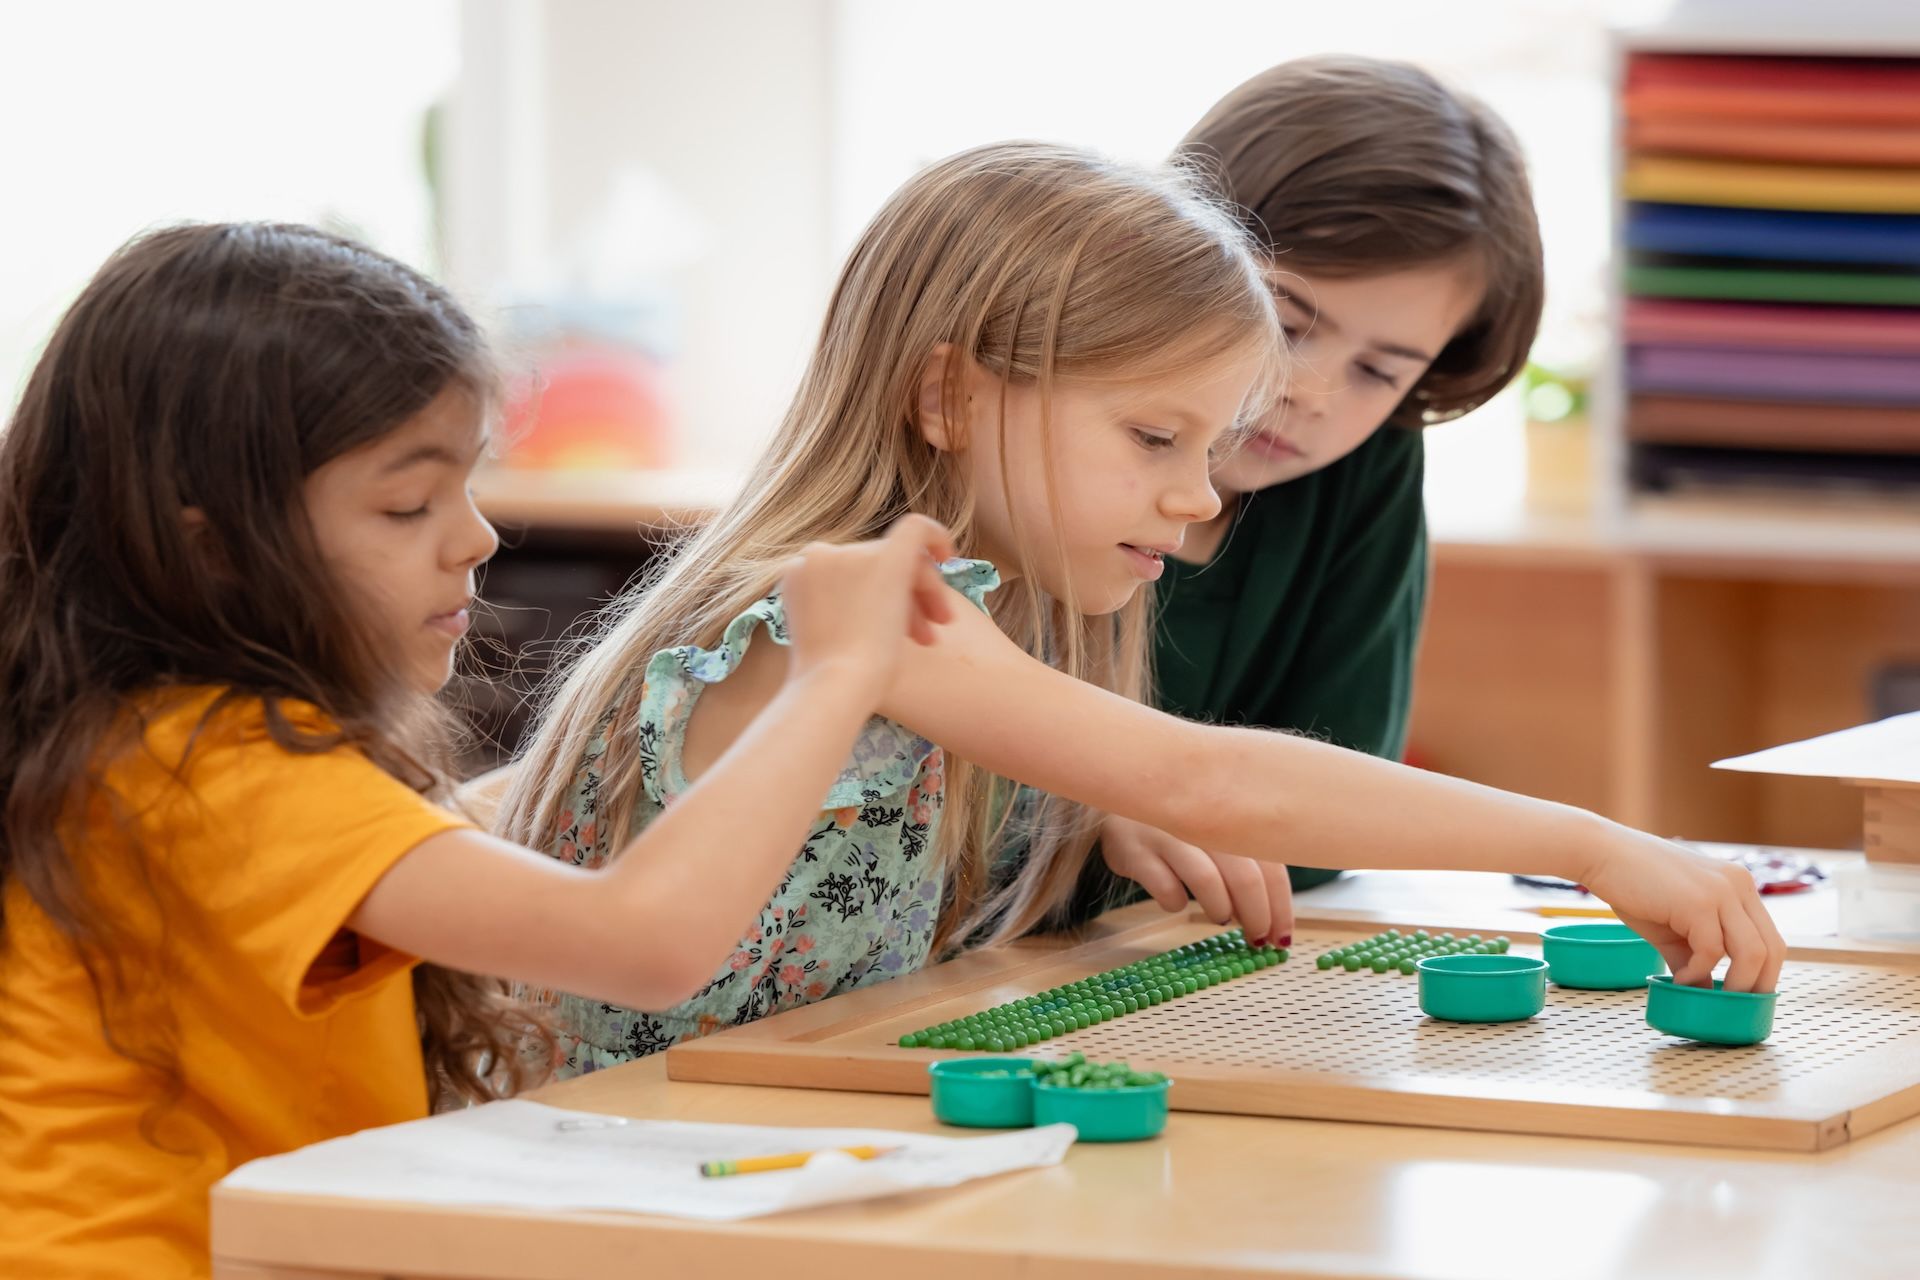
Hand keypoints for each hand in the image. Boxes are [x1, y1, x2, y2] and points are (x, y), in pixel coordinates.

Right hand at [780, 515, 958, 703]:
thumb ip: (837, 612)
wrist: (835, 685)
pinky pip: (916, 529)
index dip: (873, 595)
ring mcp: (851, 552)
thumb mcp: (823, 638)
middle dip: (903, 598)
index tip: (891, 622)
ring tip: (933, 636)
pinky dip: (936, 537)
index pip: (848, 573)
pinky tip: (950, 555)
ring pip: (897, 558)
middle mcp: (819, 554)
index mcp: (798, 572)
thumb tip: (866, 611)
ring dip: (919, 593)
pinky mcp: (886, 556)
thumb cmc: (829, 682)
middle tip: (926, 636)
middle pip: (873, 564)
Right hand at [1099, 815, 1293, 946]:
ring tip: (1221, 917)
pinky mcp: (1134, 849)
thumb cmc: (1181, 828)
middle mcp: (1203, 821)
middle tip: (1256, 939)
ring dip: (1220, 909)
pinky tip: (1177, 901)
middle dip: (1256, 916)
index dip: (1281, 908)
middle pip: (1245, 876)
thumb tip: (1275, 921)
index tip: (1281, 938)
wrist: (1119, 800)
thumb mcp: (1217, 834)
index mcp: (1233, 816)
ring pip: (1206, 879)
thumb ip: (1248, 865)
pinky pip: (1164, 886)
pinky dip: (1175, 902)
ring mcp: (1166, 833)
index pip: (1272, 867)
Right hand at [1578, 825, 1787, 992]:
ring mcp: (1721, 892)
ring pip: (1753, 953)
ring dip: (1734, 985)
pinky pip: (1712, 951)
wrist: (1600, 854)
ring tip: (1706, 998)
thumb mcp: (1672, 927)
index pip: (1770, 939)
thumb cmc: (1631, 885)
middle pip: (1772, 949)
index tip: (1744, 999)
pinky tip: (1677, 978)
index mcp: (1737, 887)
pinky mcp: (1698, 902)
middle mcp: (1738, 885)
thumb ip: (1693, 956)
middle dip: (1756, 986)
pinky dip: (1697, 972)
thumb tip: (1703, 992)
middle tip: (1732, 1008)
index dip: (1764, 974)